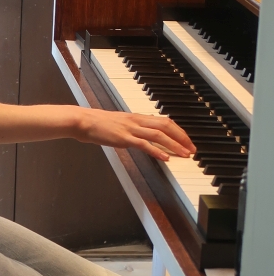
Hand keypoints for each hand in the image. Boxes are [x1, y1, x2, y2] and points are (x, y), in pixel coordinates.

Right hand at [74, 107, 194, 161]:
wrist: (84, 121)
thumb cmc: (98, 123)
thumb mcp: (120, 123)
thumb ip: (133, 128)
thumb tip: (143, 136)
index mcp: (137, 117)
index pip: (164, 121)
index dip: (179, 131)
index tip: (187, 141)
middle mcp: (137, 121)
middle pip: (166, 126)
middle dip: (182, 137)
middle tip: (192, 149)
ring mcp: (131, 129)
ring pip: (158, 134)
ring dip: (174, 144)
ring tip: (185, 154)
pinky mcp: (124, 138)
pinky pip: (144, 144)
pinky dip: (157, 151)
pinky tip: (165, 157)